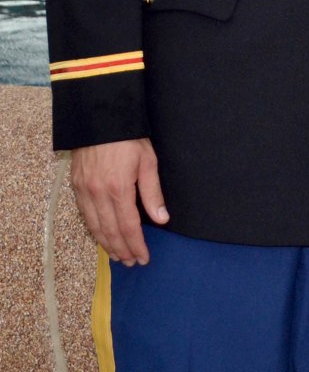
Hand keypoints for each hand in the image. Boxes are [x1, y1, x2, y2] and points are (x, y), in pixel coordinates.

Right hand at [70, 138, 168, 265]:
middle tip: (131, 262)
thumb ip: (153, 192)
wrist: (100, 116)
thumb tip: (162, 219)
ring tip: (118, 256)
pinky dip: (93, 230)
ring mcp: (84, 191)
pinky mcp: (76, 186)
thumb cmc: (128, 137)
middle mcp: (98, 194)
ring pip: (94, 227)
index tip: (144, 258)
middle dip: (122, 250)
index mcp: (119, 189)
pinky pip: (84, 215)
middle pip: (110, 232)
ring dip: (107, 244)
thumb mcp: (148, 161)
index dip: (136, 245)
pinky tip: (101, 236)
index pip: (128, 227)